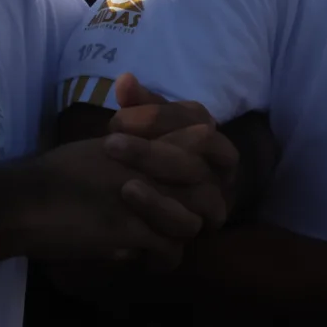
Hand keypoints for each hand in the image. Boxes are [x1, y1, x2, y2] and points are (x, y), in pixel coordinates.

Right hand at [16, 139, 205, 266]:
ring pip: (195, 220)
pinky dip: (161, 260)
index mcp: (148, 140)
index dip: (206, 162)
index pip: (204, 140)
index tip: (195, 180)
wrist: (22, 202)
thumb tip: (158, 160)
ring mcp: (148, 198)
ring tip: (165, 239)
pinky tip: (148, 261)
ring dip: (181, 232)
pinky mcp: (133, 230)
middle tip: (191, 217)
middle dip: (203, 202)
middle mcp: (155, 164)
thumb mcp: (102, 149)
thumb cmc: (53, 175)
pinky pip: (169, 251)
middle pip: (209, 183)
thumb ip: (138, 149)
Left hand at [105, 75, 239, 233]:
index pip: (197, 118)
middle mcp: (218, 176)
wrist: (108, 215)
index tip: (118, 118)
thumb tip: (126, 80)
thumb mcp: (138, 133)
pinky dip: (158, 227)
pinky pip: (181, 239)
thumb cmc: (131, 167)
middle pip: (201, 155)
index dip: (160, 117)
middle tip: (109, 143)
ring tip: (123, 187)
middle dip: (153, 151)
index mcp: (208, 142)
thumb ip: (139, 107)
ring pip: (202, 201)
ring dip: (161, 194)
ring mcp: (208, 211)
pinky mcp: (180, 246)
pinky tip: (129, 224)